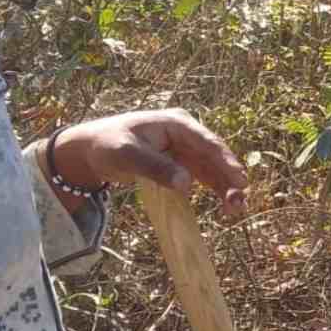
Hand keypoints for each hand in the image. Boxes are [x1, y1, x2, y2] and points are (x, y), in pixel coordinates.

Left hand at [50, 109, 248, 217]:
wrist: (91, 149)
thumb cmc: (107, 145)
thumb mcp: (127, 154)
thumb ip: (156, 167)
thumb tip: (186, 183)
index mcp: (177, 123)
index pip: (207, 142)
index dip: (225, 161)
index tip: (239, 179)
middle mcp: (186, 133)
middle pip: (214, 156)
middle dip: (229, 178)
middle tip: (240, 200)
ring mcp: (184, 148)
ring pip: (211, 168)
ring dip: (224, 186)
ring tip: (235, 207)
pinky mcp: (180, 162)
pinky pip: (202, 175)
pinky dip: (213, 188)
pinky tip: (224, 202)